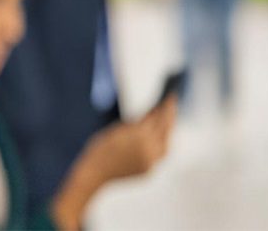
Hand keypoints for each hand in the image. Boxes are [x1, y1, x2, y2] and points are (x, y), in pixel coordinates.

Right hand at [50, 95, 176, 230]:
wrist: (95, 171)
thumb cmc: (102, 147)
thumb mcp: (118, 129)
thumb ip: (137, 123)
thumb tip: (153, 114)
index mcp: (140, 135)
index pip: (158, 117)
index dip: (165, 107)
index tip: (170, 96)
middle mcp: (149, 149)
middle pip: (165, 130)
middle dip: (170, 116)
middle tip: (172, 105)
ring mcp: (151, 161)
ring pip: (166, 144)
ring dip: (168, 131)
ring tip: (169, 121)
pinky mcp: (149, 170)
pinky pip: (160, 156)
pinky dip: (162, 144)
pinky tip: (161, 137)